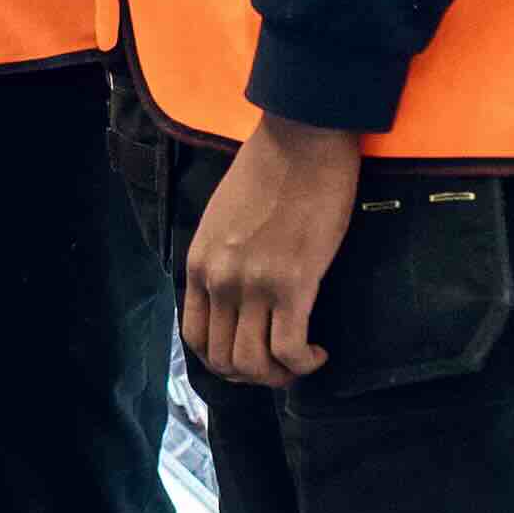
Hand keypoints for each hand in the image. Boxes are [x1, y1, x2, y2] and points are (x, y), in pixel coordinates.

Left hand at [184, 117, 362, 388]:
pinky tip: (319, 353)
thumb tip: (238, 291)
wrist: (302, 136)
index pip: (195, 338)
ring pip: (254, 364)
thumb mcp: (223, 217)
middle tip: (282, 365)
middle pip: (224, 361)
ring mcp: (253, 285)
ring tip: (302, 361)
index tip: (252, 355)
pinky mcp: (293, 284)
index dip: (223, 361)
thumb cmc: (270, 167)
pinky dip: (304, 363)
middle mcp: (219, 281)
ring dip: (280, 376)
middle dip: (254, 376)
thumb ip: (223, 257)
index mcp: (200, 264)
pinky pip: (290, 349)